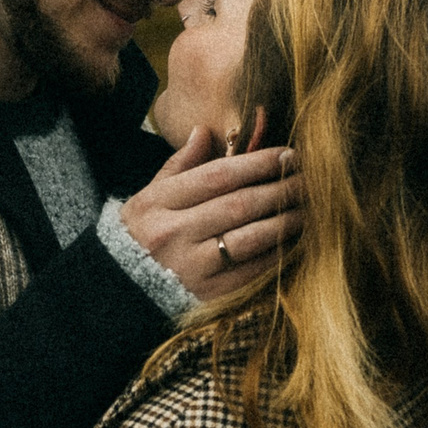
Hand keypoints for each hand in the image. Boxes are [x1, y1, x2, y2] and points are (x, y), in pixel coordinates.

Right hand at [119, 120, 302, 301]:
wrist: (119, 292)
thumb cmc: (139, 236)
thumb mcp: (148, 196)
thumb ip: (179, 165)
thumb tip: (205, 131)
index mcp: (158, 203)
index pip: (217, 176)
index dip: (257, 163)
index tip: (287, 154)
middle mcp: (173, 234)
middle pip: (238, 205)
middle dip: (279, 188)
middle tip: (308, 177)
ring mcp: (191, 267)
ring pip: (249, 238)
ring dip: (285, 221)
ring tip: (308, 207)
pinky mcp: (208, 295)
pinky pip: (251, 271)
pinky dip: (277, 254)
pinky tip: (294, 240)